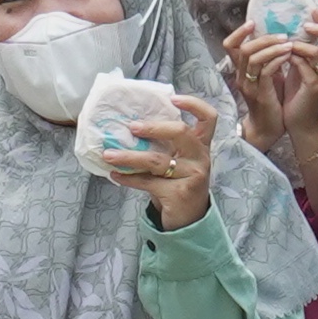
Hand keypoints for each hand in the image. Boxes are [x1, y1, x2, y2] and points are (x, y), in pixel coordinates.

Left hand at [95, 95, 218, 230]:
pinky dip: (129, 178)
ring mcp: (193, 176)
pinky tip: (115, 175)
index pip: (208, 118)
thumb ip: (164, 145)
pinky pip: (148, 182)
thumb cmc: (177, 184)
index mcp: (200, 146)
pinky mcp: (180, 194)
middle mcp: (200, 158)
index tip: (173, 98)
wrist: (188, 221)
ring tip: (109, 155)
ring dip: (129, 156)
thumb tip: (128, 128)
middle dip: (154, 127)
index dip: (193, 104)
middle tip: (131, 127)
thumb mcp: (177, 162)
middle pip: (180, 132)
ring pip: (157, 160)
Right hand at [227, 28, 317, 167]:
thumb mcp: (268, 76)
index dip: (240, 32)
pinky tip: (289, 56)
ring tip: (289, 43)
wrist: (268, 129)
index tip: (254, 22)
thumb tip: (279, 38)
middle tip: (282, 34)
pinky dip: (277, 60)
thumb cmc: (271, 101)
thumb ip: (269, 59)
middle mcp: (241, 76)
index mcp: (241, 70)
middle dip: (264, 38)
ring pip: (253, 58)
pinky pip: (266, 71)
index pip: (230, 46)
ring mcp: (249, 86)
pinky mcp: (260, 94)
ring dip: (272, 47)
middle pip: (244, 48)